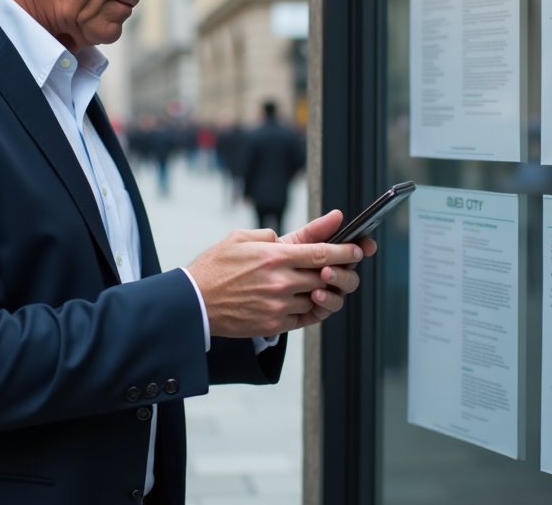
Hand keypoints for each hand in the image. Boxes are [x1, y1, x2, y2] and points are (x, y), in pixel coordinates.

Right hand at [186, 210, 369, 337]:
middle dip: (339, 271)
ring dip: (322, 290)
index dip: (345, 251)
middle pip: (326, 276)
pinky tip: (305, 300)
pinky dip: (309, 308)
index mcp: (274, 256)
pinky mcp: (273, 325)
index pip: (322, 253)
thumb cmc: (216, 266)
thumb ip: (280, 233)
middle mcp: (280, 282)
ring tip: (317, 283)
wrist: (194, 302)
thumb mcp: (243, 237)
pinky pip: (304, 317)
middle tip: (342, 266)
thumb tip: (312, 226)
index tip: (358, 249)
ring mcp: (278, 306)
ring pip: (317, 298)